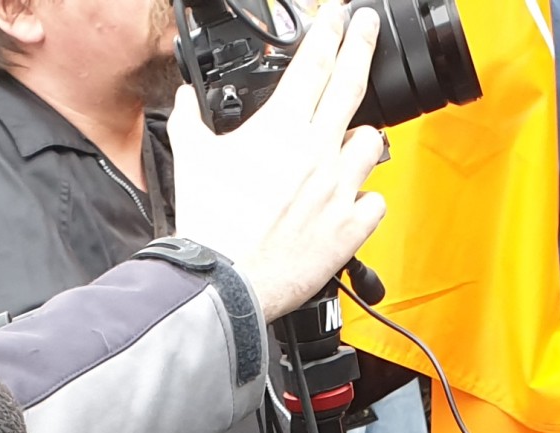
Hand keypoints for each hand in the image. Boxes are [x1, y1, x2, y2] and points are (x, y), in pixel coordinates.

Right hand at [169, 7, 390, 320]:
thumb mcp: (190, 158)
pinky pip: (375, 201)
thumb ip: (189, 120)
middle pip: (352, 83)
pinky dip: (367, 196)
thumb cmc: (210, 224)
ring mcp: (339, 190)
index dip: (330, 30)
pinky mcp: (349, 229)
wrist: (225, 280)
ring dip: (362, 136)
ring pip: (373, 143)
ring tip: (350, 138)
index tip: (340, 14)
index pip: (316, 61)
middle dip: (362, 46)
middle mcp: (318, 151)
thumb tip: (184, 100)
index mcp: (283, 127)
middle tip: (367, 28)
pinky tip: (354, 198)